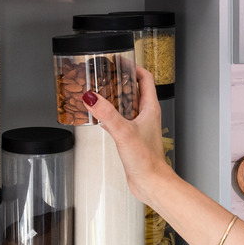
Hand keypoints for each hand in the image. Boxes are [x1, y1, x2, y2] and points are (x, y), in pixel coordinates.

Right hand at [82, 65, 173, 204]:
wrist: (151, 183)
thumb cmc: (147, 160)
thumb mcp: (124, 132)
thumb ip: (107, 114)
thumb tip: (91, 98)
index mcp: (149, 108)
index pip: (145, 78)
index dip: (133, 67)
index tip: (119, 61)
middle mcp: (146, 115)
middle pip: (135, 89)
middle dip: (121, 80)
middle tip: (106, 74)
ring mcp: (140, 126)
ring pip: (128, 105)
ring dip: (115, 97)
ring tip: (100, 92)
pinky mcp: (132, 138)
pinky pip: (121, 120)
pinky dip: (111, 114)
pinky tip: (101, 118)